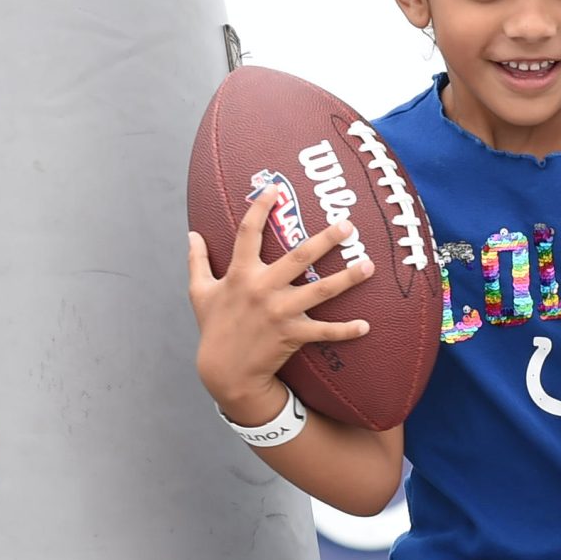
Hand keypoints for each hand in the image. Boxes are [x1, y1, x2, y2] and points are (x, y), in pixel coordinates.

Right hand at [188, 193, 371, 418]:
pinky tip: (365, 325)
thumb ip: (197, 261)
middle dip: (326, 239)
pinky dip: (346, 330)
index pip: (247, 233)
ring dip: (348, 278)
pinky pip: (325, 331)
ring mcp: (280, 312)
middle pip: (299, 257)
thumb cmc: (213, 327)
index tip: (274, 189)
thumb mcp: (199, 292)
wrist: (224, 370)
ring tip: (369, 264)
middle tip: (347, 223)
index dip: (259, 208)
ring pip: (321, 290)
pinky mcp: (293, 334)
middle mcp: (263, 289)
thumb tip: (191, 235)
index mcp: (240, 274)